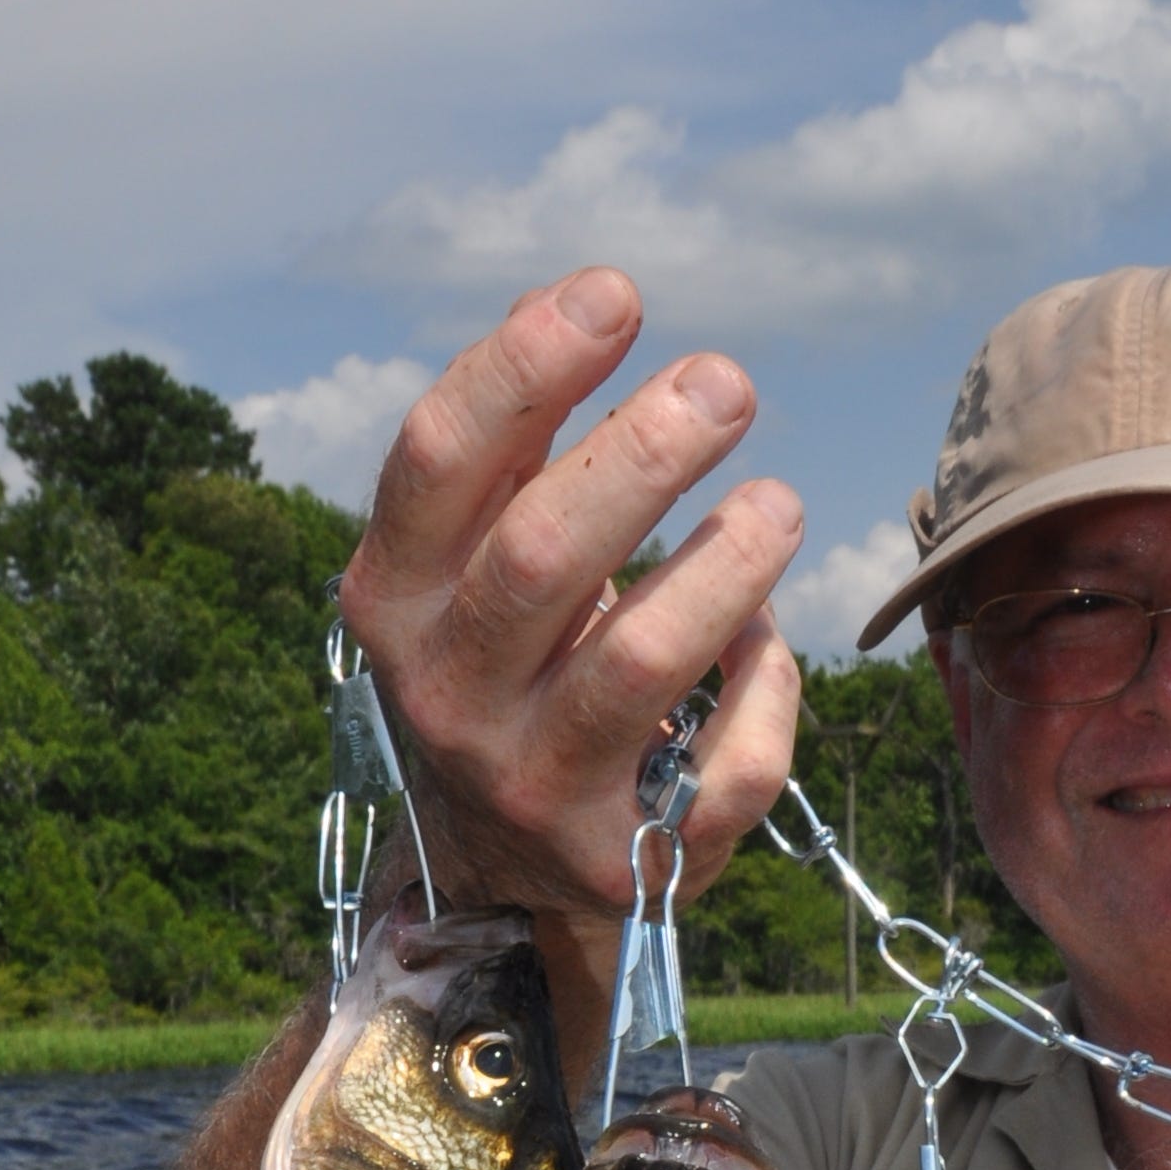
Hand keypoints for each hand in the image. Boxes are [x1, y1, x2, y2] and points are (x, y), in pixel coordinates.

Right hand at [338, 271, 807, 1068]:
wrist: (504, 875)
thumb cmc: (506, 667)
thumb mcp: (470, 566)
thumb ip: (514, 452)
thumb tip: (585, 306)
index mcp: (391, 601)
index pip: (439, 462)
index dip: (526, 365)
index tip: (617, 294)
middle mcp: (447, 697)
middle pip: (545, 556)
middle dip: (646, 454)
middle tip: (729, 383)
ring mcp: (534, 786)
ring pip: (641, 663)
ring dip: (726, 568)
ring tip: (780, 503)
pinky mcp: (626, 860)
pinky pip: (726, 766)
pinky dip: (767, 689)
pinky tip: (772, 637)